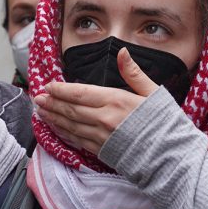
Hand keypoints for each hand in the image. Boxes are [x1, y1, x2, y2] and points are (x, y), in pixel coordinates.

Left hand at [33, 47, 154, 155]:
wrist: (170, 156)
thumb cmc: (165, 123)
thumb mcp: (153, 92)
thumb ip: (133, 73)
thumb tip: (122, 52)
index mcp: (116, 100)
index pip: (80, 93)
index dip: (62, 90)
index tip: (49, 86)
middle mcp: (104, 119)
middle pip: (71, 109)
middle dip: (52, 103)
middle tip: (37, 98)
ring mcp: (101, 137)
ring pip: (70, 125)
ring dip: (53, 118)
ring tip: (41, 112)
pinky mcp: (102, 152)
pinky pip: (77, 141)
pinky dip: (64, 133)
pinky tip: (56, 129)